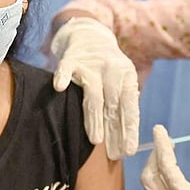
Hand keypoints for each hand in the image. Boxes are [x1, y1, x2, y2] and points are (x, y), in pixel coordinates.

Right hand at [50, 17, 139, 159]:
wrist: (89, 34)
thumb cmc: (106, 66)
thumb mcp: (120, 79)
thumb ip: (122, 102)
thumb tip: (127, 137)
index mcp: (126, 75)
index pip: (129, 106)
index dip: (129, 129)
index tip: (129, 150)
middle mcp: (111, 69)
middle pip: (112, 104)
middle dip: (113, 131)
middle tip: (113, 154)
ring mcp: (90, 64)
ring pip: (92, 93)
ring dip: (94, 117)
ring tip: (96, 140)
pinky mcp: (71, 58)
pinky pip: (66, 68)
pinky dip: (63, 77)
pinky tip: (60, 88)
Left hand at [141, 123, 189, 189]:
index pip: (166, 168)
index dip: (161, 145)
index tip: (159, 129)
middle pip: (150, 177)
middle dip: (155, 154)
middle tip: (163, 137)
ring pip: (150, 184)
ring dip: (154, 163)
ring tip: (166, 147)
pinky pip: (156, 189)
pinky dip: (158, 172)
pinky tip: (168, 159)